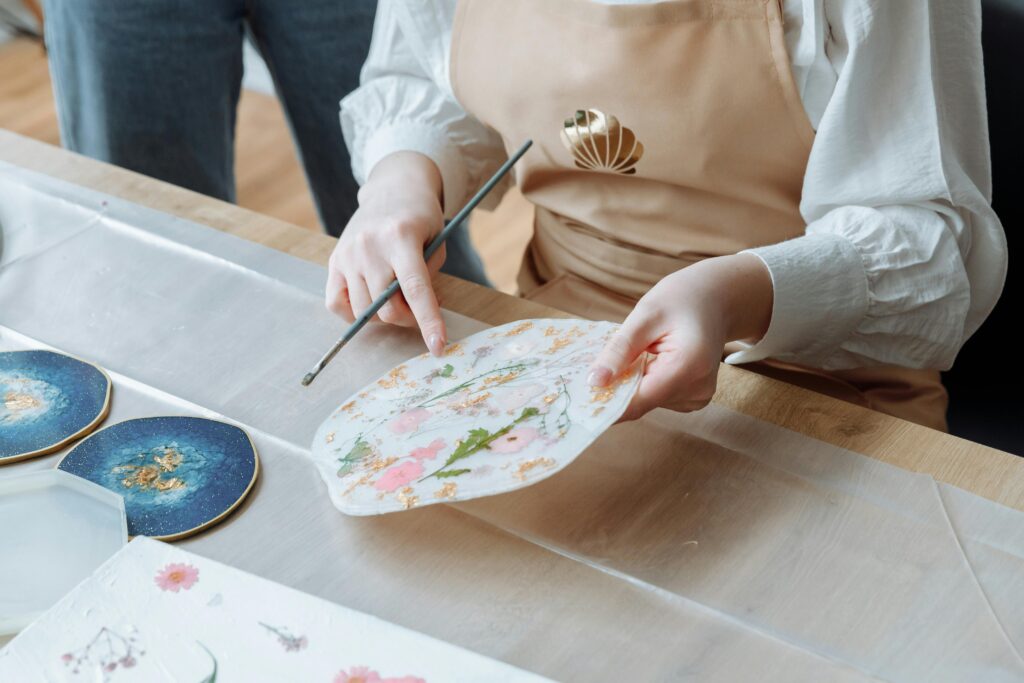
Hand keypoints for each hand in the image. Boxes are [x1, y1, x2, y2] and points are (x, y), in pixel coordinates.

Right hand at [325, 152, 447, 354]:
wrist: (393, 189)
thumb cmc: (421, 218)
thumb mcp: (437, 241)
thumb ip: (428, 278)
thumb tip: (415, 315)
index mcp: (401, 237)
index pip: (415, 289)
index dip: (428, 321)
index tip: (438, 347)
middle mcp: (370, 246)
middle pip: (387, 308)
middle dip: (408, 318)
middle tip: (418, 308)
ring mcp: (348, 253)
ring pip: (365, 311)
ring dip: (384, 315)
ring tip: (396, 297)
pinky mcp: (334, 260)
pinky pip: (336, 304)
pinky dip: (354, 314)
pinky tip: (369, 303)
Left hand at [588, 253, 773, 420]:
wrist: (717, 299)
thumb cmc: (681, 299)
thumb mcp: (644, 315)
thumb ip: (619, 351)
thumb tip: (594, 382)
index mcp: (688, 366)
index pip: (639, 400)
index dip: (606, 403)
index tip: (577, 400)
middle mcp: (698, 389)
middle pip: (641, 403)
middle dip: (616, 389)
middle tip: (595, 367)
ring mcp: (698, 397)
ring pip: (647, 402)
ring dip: (631, 384)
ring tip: (636, 353)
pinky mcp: (694, 399)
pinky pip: (657, 398)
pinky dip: (645, 383)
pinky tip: (649, 361)